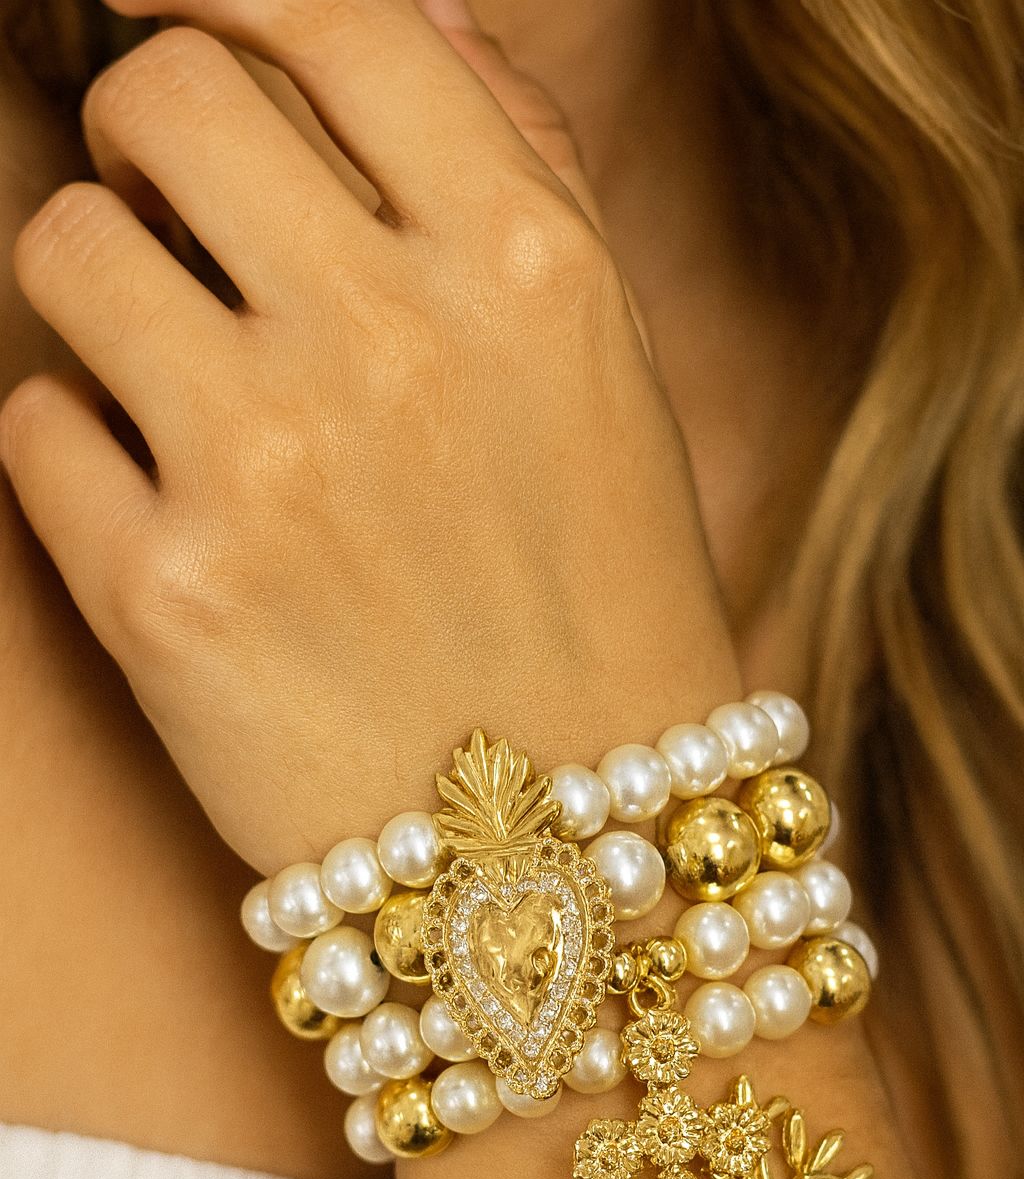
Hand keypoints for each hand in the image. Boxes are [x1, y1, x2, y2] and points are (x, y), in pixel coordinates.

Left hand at [0, 0, 735, 872]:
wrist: (571, 862)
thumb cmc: (598, 603)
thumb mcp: (612, 369)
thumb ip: (517, 169)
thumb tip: (399, 16)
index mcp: (529, 267)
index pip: (325, 12)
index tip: (181, 18)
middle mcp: (396, 344)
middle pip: (159, 99)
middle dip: (146, 142)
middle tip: (176, 216)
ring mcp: (269, 473)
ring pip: (67, 250)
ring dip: (106, 299)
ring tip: (184, 391)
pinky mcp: (165, 603)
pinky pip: (33, 426)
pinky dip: (83, 453)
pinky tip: (177, 520)